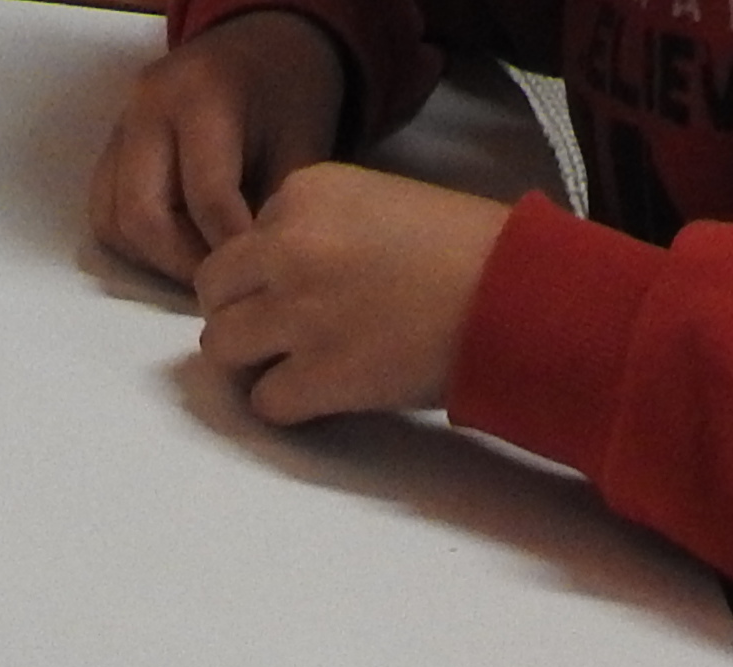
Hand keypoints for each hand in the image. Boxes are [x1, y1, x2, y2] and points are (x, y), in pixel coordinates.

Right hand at [90, 14, 349, 285]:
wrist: (259, 49)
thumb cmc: (286, 96)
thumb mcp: (302, 144)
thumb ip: (278, 208)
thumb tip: (259, 276)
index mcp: (202, 95)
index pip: (207, 197)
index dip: (231, 252)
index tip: (255, 280)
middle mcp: (148, 108)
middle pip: (142, 216)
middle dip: (183, 265)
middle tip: (223, 287)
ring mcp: (120, 127)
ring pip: (114, 223)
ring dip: (156, 261)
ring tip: (203, 271)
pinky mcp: (110, 149)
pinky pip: (106, 214)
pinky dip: (138, 246)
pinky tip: (178, 251)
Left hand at [195, 165, 507, 422]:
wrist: (516, 295)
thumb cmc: (469, 248)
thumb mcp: (381, 201)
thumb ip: (321, 226)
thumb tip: (281, 274)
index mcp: (304, 193)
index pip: (247, 238)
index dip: (271, 270)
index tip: (314, 287)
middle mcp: (287, 248)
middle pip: (215, 292)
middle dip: (240, 315)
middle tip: (279, 336)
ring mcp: (298, 314)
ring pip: (222, 348)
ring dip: (252, 363)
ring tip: (294, 368)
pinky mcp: (318, 376)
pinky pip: (264, 402)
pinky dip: (286, 406)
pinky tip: (321, 397)